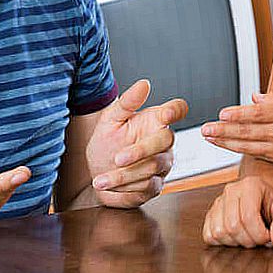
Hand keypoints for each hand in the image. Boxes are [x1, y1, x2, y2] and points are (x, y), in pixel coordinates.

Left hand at [85, 79, 188, 208]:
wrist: (95, 171)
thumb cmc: (107, 141)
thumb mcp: (110, 119)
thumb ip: (127, 102)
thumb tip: (144, 84)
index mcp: (155, 120)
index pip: (177, 109)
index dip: (176, 110)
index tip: (167, 113)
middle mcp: (164, 143)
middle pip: (166, 141)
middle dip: (140, 151)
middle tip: (117, 158)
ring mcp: (162, 165)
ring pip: (154, 168)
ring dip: (125, 175)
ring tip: (100, 178)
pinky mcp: (155, 186)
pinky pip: (147, 188)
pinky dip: (124, 188)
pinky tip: (107, 186)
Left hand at [201, 92, 272, 175]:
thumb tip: (253, 97)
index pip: (258, 113)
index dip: (239, 114)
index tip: (223, 114)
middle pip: (247, 130)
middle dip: (224, 130)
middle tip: (206, 128)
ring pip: (246, 144)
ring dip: (224, 140)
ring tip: (208, 136)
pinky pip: (250, 153)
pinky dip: (235, 149)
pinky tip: (222, 144)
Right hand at [202, 175, 272, 247]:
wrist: (260, 192)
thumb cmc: (271, 201)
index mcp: (250, 186)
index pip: (248, 217)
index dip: (259, 234)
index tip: (268, 237)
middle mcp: (231, 191)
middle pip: (232, 226)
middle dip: (248, 240)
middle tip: (258, 238)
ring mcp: (218, 202)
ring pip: (219, 232)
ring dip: (235, 242)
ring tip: (247, 236)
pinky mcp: (210, 213)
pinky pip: (208, 234)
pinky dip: (221, 241)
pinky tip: (234, 236)